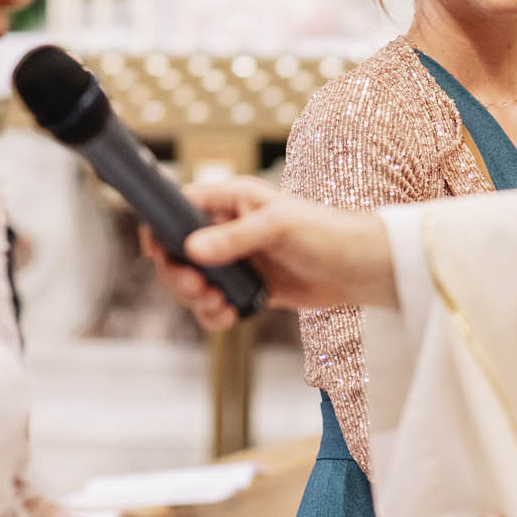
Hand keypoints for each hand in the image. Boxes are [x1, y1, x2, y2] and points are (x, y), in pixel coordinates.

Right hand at [138, 177, 396, 330]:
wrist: (361, 268)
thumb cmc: (326, 232)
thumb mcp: (278, 227)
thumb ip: (234, 238)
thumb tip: (192, 250)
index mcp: (230, 201)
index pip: (179, 208)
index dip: (161, 228)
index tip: (156, 251)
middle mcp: (227, 229)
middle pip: (178, 253)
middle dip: (179, 275)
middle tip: (198, 288)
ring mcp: (237, 261)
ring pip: (194, 282)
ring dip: (197, 299)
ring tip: (219, 305)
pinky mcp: (249, 288)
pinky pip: (216, 304)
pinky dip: (215, 314)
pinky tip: (229, 316)